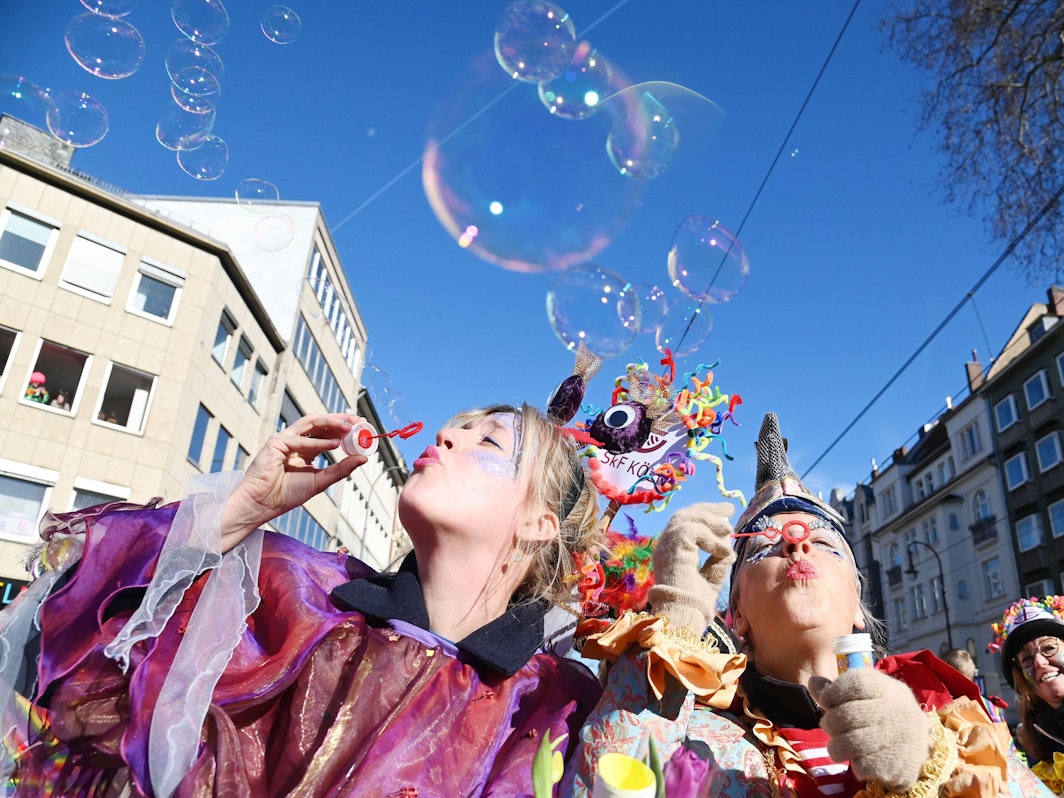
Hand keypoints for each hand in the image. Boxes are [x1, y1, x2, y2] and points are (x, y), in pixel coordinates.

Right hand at [220, 414, 366, 551]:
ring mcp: (285, 440)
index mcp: (305, 451)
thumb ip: (341, 469)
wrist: (262, 505)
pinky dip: (319, 442)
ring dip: (331, 422)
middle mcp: (296, 442)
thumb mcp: (321, 481)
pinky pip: (300, 440)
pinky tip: (335, 444)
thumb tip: (363, 458)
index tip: (362, 426)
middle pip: (320, 424)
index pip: (327, 433)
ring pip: (310, 423)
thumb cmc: (286, 495)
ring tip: (349, 426)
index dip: (344, 428)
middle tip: (359, 421)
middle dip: (340, 420)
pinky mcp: (275, 443)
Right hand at [646, 502, 735, 634]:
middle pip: (684, 515)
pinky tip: (723, 550)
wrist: (685, 616)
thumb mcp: (711, 578)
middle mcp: (664, 546)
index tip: (726, 515)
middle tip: (729, 509)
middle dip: (708, 510)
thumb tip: (729, 545)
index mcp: (671, 553)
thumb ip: (717, 561)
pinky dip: (711, 538)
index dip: (705, 516)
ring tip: (729, 529)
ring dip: (711, 520)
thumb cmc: (694, 604)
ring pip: (687, 517)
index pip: (685, 524)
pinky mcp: (672, 546)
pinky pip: (693, 530)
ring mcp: (665, 545)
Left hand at [808, 668, 932, 791]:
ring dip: (835, 747)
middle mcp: (896, 711)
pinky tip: (859, 760)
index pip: (856, 682)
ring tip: (837, 747)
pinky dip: (854, 765)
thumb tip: (813, 682)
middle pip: (847, 715)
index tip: (826, 701)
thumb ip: (838, 690)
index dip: (833, 692)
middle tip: (829, 727)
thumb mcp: (866, 696)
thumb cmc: (883, 717)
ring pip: (850, 743)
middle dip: (829, 722)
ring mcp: (898, 739)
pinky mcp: (897, 765)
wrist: (921, 750)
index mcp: (888, 689)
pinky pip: (861, 766)